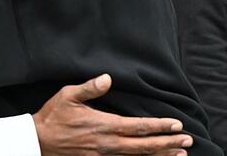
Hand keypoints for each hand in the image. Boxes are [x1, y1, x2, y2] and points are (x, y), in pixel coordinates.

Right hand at [34, 74, 192, 154]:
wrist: (38, 142)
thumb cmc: (53, 116)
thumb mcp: (68, 95)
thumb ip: (90, 88)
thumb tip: (107, 78)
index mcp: (104, 125)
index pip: (139, 127)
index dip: (160, 126)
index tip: (177, 124)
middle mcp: (108, 143)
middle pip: (145, 145)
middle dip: (168, 143)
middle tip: (188, 140)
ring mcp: (104, 155)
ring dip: (160, 155)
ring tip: (179, 154)